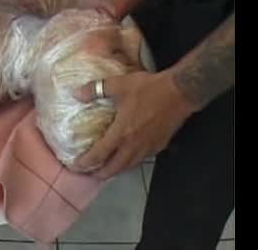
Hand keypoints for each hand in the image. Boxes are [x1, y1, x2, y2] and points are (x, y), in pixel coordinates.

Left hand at [70, 71, 195, 178]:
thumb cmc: (148, 89)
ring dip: (115, 170)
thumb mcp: (118, 85)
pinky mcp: (159, 145)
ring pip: (129, 166)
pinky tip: (127, 159)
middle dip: (100, 173)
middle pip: (114, 167)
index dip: (87, 162)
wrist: (180, 92)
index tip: (76, 167)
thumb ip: (96, 89)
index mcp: (122, 132)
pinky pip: (140, 160)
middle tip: (89, 174)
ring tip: (105, 170)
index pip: (100, 154)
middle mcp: (134, 145)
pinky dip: (129, 163)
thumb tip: (76, 94)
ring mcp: (148, 147)